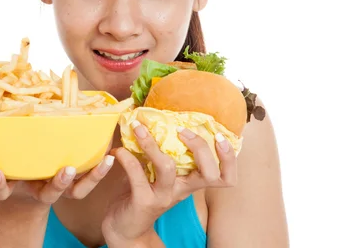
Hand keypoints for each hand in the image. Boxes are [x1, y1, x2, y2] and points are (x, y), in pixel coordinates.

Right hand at [0, 145, 114, 204]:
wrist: (26, 194)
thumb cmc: (6, 175)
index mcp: (15, 189)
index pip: (3, 188)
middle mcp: (38, 192)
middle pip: (48, 194)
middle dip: (57, 184)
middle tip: (65, 171)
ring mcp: (57, 190)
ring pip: (72, 190)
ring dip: (82, 178)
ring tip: (89, 163)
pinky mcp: (72, 185)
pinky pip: (87, 183)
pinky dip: (98, 172)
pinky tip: (108, 156)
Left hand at [102, 120, 236, 244]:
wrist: (124, 228)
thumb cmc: (142, 194)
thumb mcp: (157, 173)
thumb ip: (162, 151)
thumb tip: (155, 117)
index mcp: (189, 183)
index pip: (224, 177)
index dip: (229, 159)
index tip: (219, 135)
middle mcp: (181, 190)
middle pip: (208, 173)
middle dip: (200, 147)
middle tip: (181, 129)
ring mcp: (163, 196)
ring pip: (167, 167)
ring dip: (151, 144)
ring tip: (139, 128)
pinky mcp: (143, 201)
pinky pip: (137, 175)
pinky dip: (126, 158)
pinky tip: (118, 151)